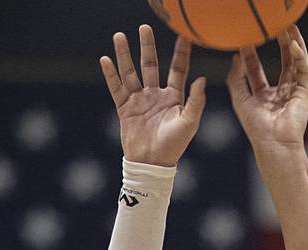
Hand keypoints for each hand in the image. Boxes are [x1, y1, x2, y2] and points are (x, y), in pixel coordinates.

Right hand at [100, 24, 205, 166]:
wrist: (151, 164)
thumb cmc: (173, 147)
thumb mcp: (189, 123)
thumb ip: (196, 101)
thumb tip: (202, 78)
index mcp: (173, 97)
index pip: (177, 68)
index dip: (181, 52)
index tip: (184, 34)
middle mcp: (155, 95)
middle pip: (150, 64)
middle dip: (147, 46)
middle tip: (144, 28)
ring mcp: (139, 101)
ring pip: (131, 72)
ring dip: (124, 55)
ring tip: (119, 36)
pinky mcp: (125, 109)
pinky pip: (116, 88)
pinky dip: (110, 75)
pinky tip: (105, 60)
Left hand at [226, 25, 307, 164]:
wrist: (274, 142)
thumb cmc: (256, 128)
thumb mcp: (241, 100)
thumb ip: (236, 80)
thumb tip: (235, 59)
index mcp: (263, 98)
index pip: (257, 73)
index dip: (252, 57)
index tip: (246, 43)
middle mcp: (279, 94)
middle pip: (279, 63)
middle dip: (276, 46)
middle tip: (272, 28)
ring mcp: (293, 92)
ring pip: (294, 62)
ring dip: (291, 44)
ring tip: (287, 28)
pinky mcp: (303, 91)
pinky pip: (303, 68)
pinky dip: (299, 55)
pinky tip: (293, 43)